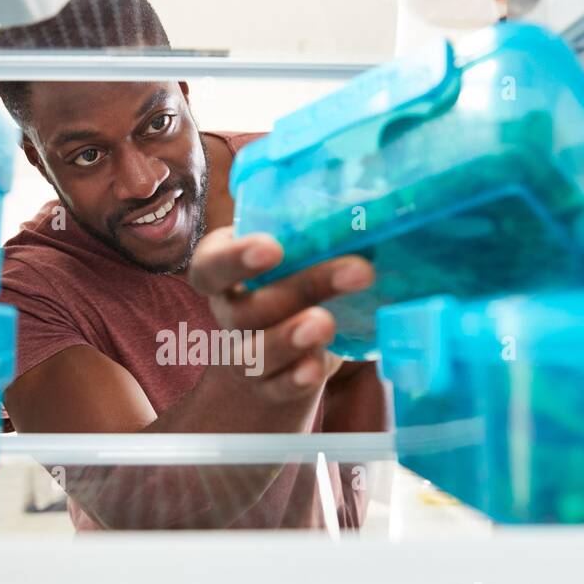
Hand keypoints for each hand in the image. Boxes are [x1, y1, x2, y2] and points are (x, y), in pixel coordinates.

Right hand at [186, 227, 372, 404]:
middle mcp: (230, 313)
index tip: (272, 248)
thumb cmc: (293, 285)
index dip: (235, 258)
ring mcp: (245, 355)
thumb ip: (317, 232)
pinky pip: (276, 387)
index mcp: (225, 271)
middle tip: (358, 270)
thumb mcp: (299, 254)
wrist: (279, 357)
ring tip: (325, 323)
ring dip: (289, 338)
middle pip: (247, 308)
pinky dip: (295, 379)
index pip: (211, 265)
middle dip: (302, 288)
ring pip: (255, 352)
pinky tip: (316, 369)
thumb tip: (372, 195)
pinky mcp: (270, 387)